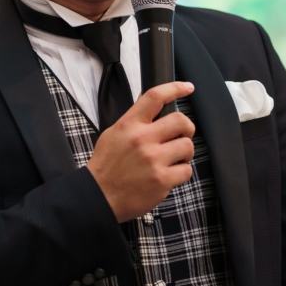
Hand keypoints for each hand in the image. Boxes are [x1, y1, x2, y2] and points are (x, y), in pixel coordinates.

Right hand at [86, 81, 195, 221]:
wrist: (98, 197)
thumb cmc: (106, 167)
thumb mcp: (114, 134)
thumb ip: (134, 121)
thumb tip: (155, 107)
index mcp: (129, 125)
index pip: (155, 97)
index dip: (175, 88)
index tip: (187, 87)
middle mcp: (142, 140)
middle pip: (181, 120)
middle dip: (187, 128)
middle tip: (181, 136)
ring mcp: (153, 160)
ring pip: (188, 146)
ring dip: (184, 153)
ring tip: (173, 159)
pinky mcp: (162, 180)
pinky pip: (187, 171)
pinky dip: (181, 173)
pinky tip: (169, 175)